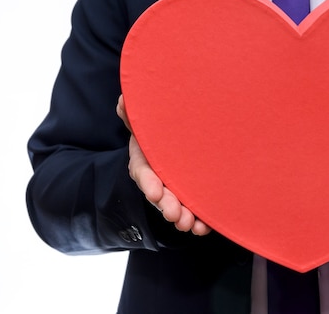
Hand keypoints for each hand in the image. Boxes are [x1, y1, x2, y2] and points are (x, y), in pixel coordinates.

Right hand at [116, 95, 210, 235]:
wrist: (181, 136)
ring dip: (182, 217)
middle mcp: (157, 177)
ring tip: (191, 225)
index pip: (143, 172)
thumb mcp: (145, 121)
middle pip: (160, 195)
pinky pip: (192, 210)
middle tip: (176, 216)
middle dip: (167, 206)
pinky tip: (204, 226)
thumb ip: (133, 113)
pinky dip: (198, 220)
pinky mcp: (189, 194)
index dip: (148, 183)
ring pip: (175, 206)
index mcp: (144, 159)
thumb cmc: (160, 129)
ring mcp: (173, 188)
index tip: (156, 192)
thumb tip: (124, 100)